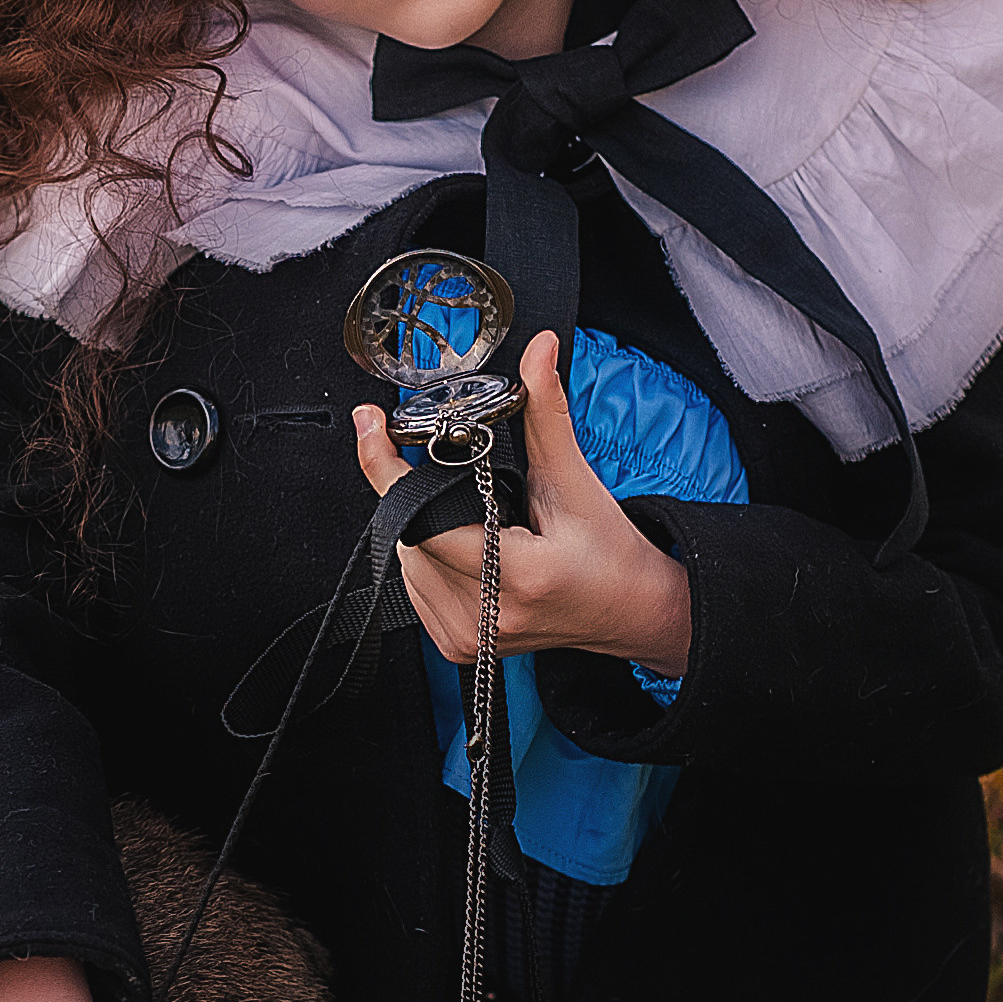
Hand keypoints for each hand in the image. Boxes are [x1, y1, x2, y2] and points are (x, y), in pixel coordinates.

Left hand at [353, 327, 691, 675]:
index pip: (423, 520)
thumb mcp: (577, 482)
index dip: (389, 469)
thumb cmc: (610, 554)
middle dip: (421, 494)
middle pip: (410, 535)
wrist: (630, 610)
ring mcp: (467, 638)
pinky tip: (467, 548)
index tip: (371, 426)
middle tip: (471, 484)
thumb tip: (537, 354)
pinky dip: (428, 556)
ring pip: (406, 560)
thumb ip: (546, 416)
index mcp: (519, 576)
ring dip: (424, 526)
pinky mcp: (456, 647)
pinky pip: (415, 586)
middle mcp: (485, 617)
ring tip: (479, 521)